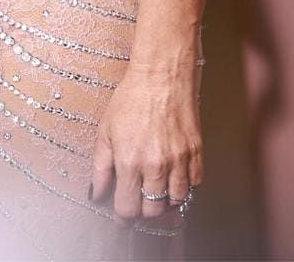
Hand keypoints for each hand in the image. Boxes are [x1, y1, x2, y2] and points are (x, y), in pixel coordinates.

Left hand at [90, 62, 202, 220]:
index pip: (128, 208)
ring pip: (175, 203)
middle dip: (142, 210)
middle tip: (136, 199)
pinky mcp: (196, 156)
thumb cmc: (131, 100)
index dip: (122, 215)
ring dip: (163, 201)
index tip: (120, 213)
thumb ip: (100, 166)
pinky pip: (193, 186)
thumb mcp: (105, 131)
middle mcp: (156, 166)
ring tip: (153, 188)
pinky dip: (183, 187)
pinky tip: (171, 175)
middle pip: (152, 211)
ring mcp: (179, 162)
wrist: (161, 78)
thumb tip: (96, 192)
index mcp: (130, 161)